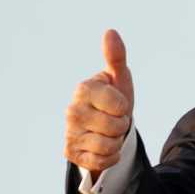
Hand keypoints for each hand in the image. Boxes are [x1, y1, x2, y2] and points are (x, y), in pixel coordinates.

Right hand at [64, 29, 135, 177]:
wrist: (103, 128)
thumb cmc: (112, 99)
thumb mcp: (119, 79)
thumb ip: (116, 57)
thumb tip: (110, 32)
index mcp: (84, 89)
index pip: (119, 106)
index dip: (125, 108)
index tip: (117, 105)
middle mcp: (72, 110)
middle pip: (115, 127)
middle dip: (122, 126)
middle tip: (113, 120)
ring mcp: (69, 132)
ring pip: (109, 146)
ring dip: (116, 142)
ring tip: (108, 133)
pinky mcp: (71, 153)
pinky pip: (102, 161)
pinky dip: (110, 156)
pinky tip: (102, 147)